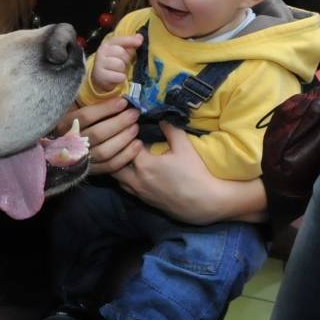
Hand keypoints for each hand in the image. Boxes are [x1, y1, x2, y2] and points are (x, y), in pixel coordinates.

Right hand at [56, 97, 142, 174]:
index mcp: (64, 124)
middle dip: (119, 123)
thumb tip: (110, 83)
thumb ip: (87, 98)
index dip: (105, 109)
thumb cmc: (76, 120)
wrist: (65, 148)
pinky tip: (137, 145)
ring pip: (105, 151)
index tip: (122, 102)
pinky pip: (110, 166)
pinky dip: (126, 156)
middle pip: (97, 134)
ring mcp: (81, 158)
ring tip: (136, 127)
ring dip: (124, 138)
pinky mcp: (92, 171)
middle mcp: (71, 142)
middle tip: (134, 114)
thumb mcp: (74, 106)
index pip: (85, 116)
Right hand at [91, 34, 141, 91]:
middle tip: (122, 63)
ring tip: (118, 71)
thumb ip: (130, 45)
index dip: (130, 40)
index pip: (119, 40)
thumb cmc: (113, 64)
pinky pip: (119, 76)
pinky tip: (117, 78)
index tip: (140, 42)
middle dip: (126, 59)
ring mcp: (100, 64)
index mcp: (107, 45)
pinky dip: (121, 78)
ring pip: (120, 65)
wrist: (101, 79)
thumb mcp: (121, 53)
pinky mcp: (101, 76)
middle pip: (121, 53)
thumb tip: (140, 37)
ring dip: (123, 70)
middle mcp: (101, 52)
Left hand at [113, 122, 267, 224]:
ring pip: (118, 179)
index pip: (124, 145)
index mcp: (143, 164)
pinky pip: (126, 188)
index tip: (132, 127)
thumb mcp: (184, 147)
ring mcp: (139, 193)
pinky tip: (134, 171)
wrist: (205, 203)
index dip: (126, 134)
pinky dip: (125, 178)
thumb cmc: (195, 174)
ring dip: (119, 166)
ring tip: (126, 155)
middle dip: (116, 151)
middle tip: (124, 141)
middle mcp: (135, 180)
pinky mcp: (144, 201)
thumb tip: (161, 116)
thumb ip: (171, 129)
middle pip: (114, 164)